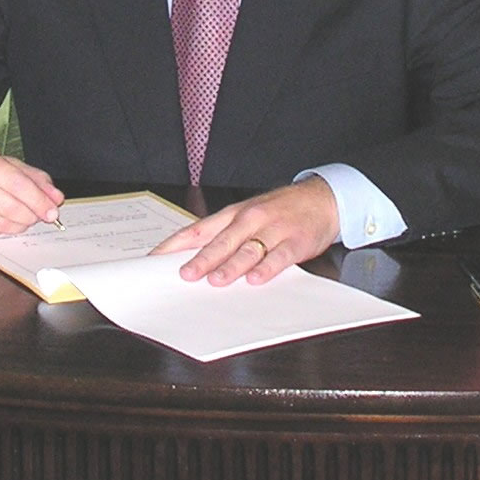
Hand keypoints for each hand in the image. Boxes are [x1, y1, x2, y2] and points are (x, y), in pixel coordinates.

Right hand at [0, 144, 64, 239]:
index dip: (38, 199)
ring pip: (0, 224)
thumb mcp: (1, 164)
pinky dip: (0, 230)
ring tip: (21, 218)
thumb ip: (31, 178)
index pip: (15, 183)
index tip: (52, 210)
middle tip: (39, 216)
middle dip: (31, 215)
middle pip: (9, 206)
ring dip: (18, 224)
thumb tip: (54, 198)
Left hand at [155, 177, 341, 285]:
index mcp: (233, 214)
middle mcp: (250, 219)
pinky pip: (279, 256)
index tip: (155, 258)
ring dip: (231, 266)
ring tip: (216, 280)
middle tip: (186, 275)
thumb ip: (222, 235)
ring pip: (248, 249)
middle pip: (222, 241)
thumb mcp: (247, 215)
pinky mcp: (295, 241)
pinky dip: (267, 268)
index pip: (198, 229)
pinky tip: (256, 278)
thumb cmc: (280, 210)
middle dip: (202, 259)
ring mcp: (273, 229)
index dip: (175, 244)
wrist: (323, 198)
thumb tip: (190, 257)